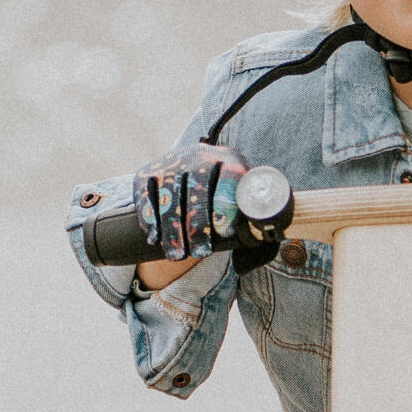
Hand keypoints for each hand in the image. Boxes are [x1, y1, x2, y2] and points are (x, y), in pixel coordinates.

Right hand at [131, 142, 283, 269]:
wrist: (196, 163)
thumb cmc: (227, 192)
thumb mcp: (243, 195)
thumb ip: (254, 214)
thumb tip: (265, 239)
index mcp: (230, 160)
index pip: (229, 178)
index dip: (226, 206)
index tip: (226, 234)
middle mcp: (199, 156)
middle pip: (196, 190)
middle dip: (197, 225)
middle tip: (200, 253)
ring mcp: (172, 162)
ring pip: (170, 195)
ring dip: (172, 228)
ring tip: (177, 255)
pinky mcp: (149, 171)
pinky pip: (146, 194)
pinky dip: (149, 217)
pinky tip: (154, 238)